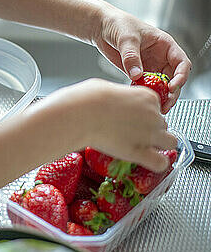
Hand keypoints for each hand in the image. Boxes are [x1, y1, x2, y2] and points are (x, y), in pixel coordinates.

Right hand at [37, 79, 176, 171]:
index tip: (133, 118)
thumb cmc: (87, 98)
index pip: (156, 108)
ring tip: (144, 147)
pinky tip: (148, 161)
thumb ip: (121, 96)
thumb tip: (117, 100)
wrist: (80, 113)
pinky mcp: (140, 152)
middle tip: (132, 133)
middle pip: (162, 124)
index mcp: (147, 97)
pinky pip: (160, 162)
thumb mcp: (107, 88)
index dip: (144, 114)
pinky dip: (156, 163)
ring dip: (159, 145)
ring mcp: (149, 134)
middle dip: (151, 129)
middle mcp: (153, 115)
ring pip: (170, 142)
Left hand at [93, 8, 191, 112]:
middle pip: (173, 78)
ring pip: (161, 84)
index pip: (181, 62)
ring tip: (156, 107)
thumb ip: (131, 56)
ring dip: (159, 95)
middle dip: (171, 92)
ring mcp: (150, 66)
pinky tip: (141, 99)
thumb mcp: (126, 38)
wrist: (102, 27)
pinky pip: (145, 86)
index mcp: (165, 45)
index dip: (180, 76)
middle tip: (165, 104)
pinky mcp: (137, 72)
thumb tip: (137, 75)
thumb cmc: (119, 24)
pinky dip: (144, 93)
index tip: (172, 87)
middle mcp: (160, 57)